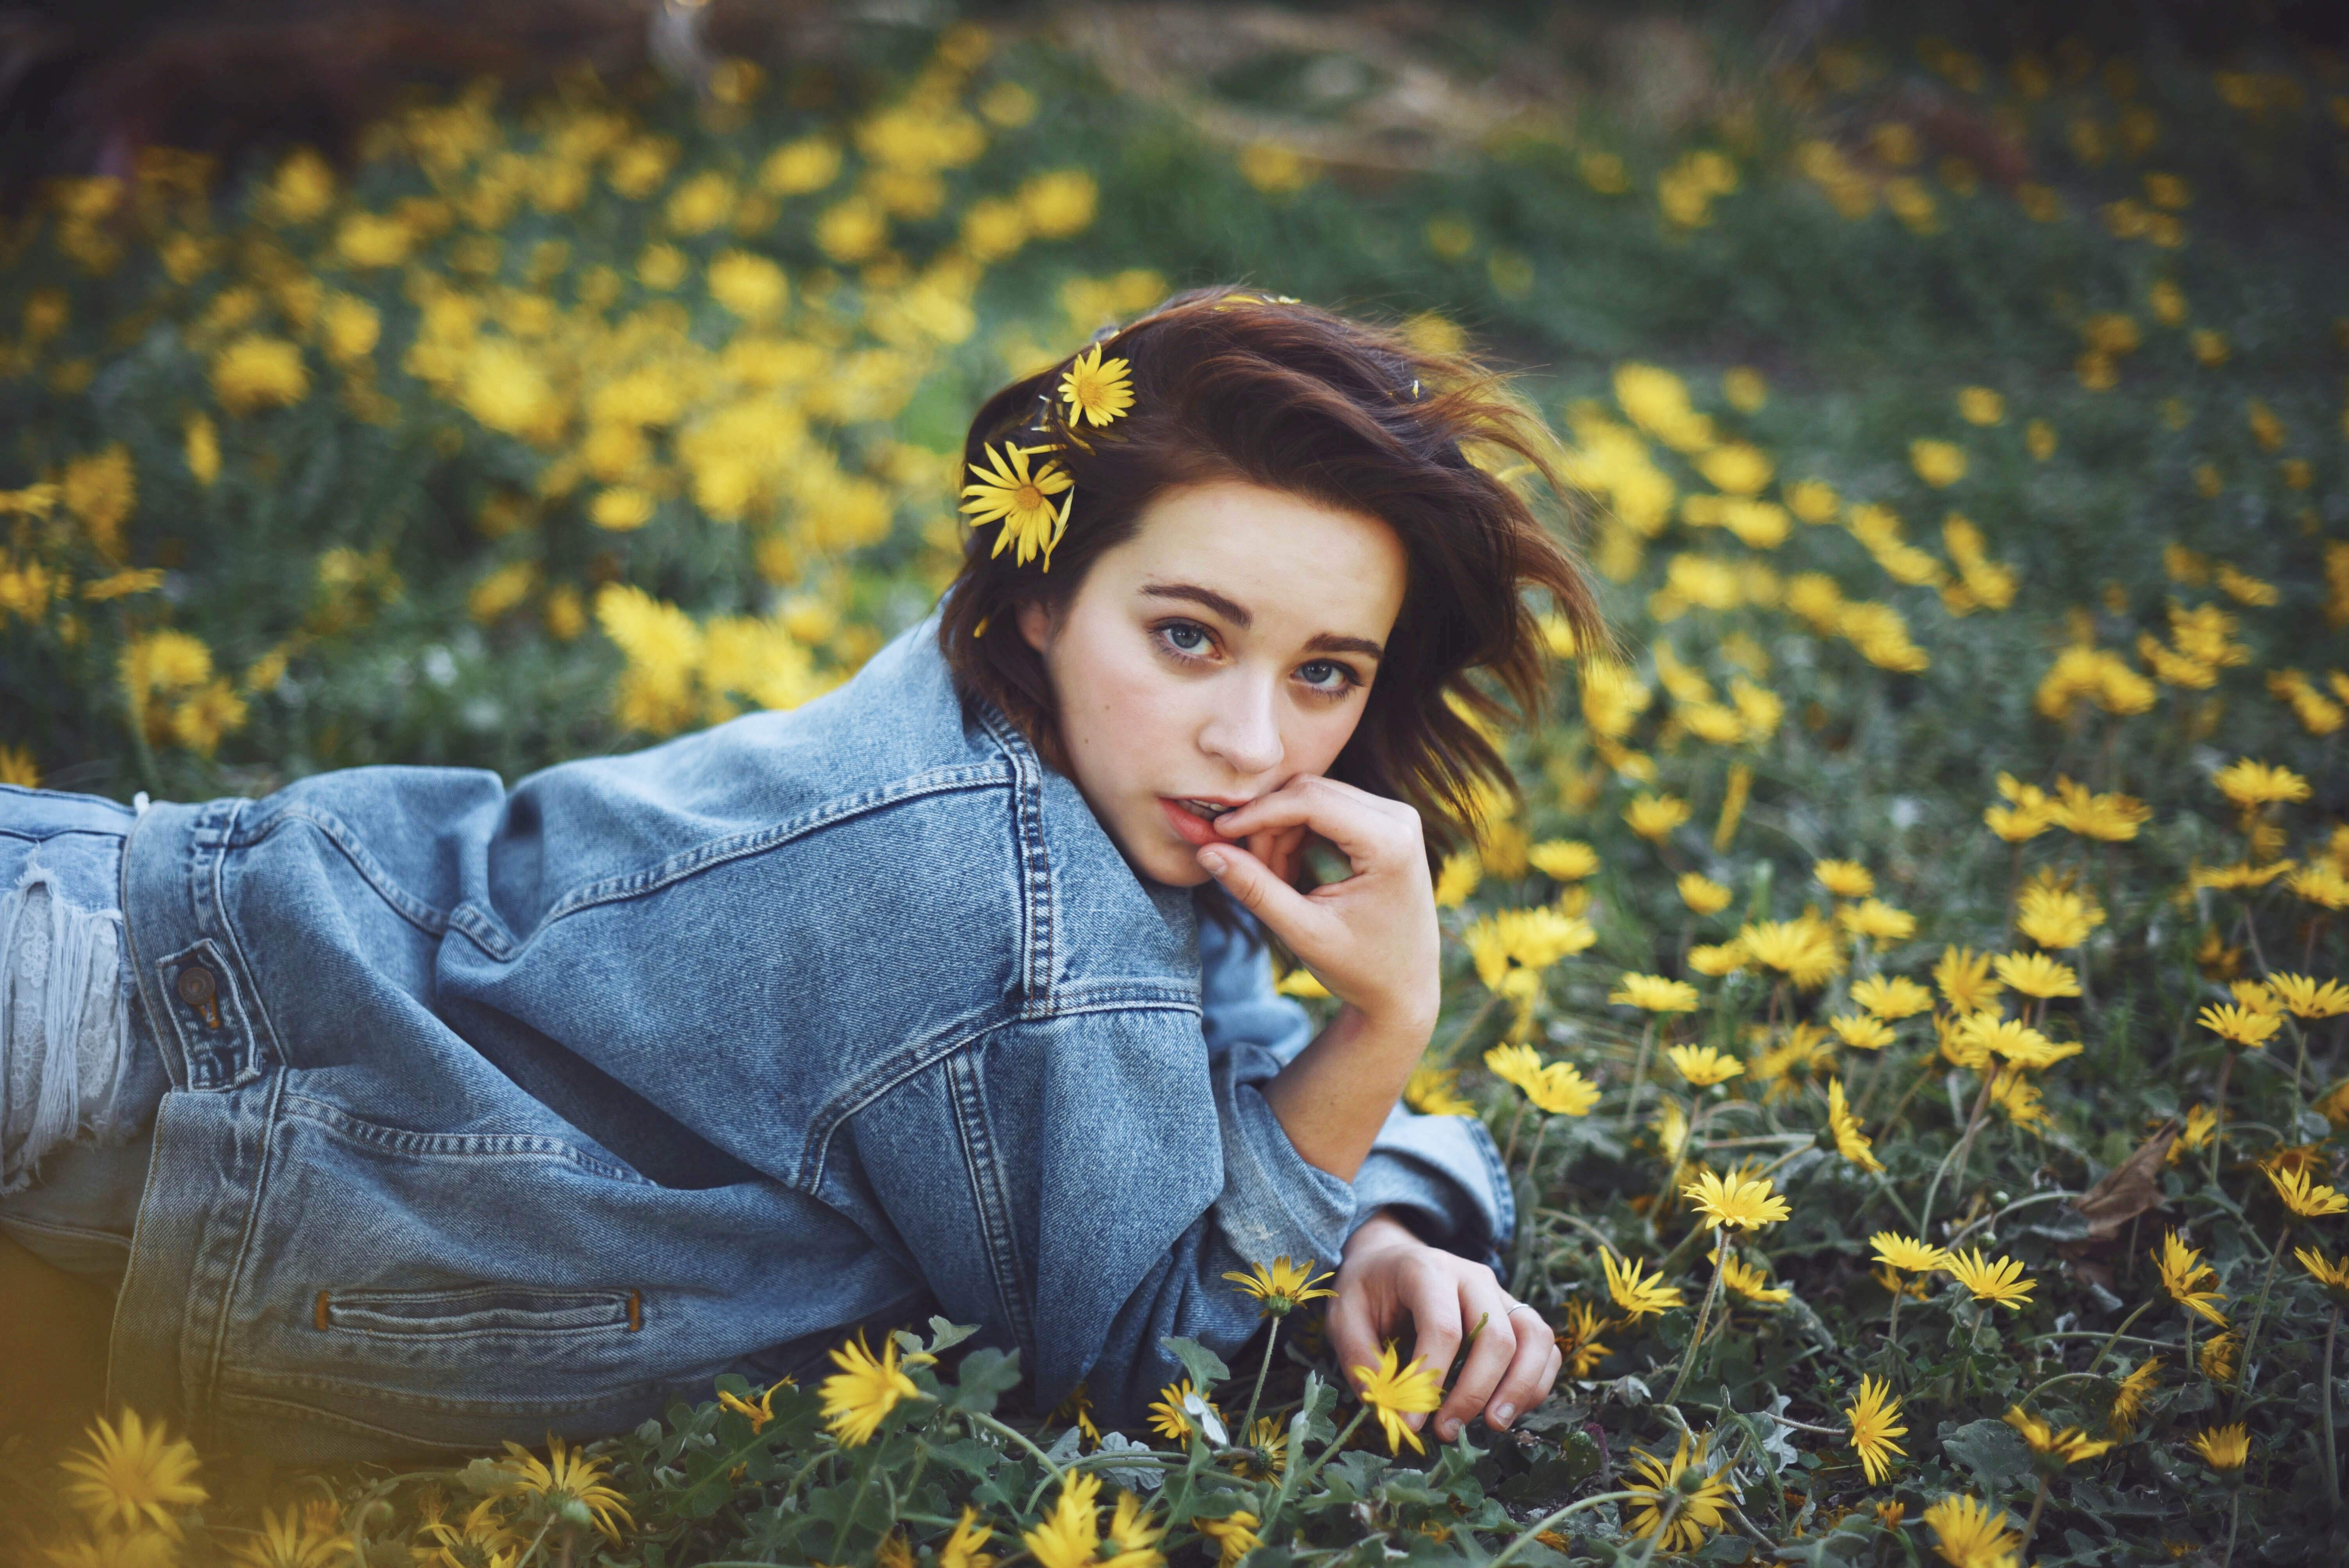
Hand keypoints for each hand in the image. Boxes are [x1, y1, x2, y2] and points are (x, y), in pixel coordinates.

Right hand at [1195, 774, 1437, 1033]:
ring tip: (1272, 881)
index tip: (1218, 833)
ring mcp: (1396, 817)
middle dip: (1268, 826)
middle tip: (1246, 869)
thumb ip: (1256, 890)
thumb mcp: (1304, 932)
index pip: (1310, 801)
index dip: (1258, 813)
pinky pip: (1327, 808)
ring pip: (1315, 797)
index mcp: (1391, 843)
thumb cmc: (1360, 968)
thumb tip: (1207, 850)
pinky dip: (1297, 834)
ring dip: (1281, 832)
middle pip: (1311, 792)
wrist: (1404, 988)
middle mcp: (1399, 818)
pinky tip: (1288, 873)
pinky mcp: (1386, 823)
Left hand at [1328, 1212, 1560, 1440]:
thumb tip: (1387, 1406)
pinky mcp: (1515, 1312)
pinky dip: (1537, 1381)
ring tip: (1494, 1424)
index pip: (1443, 1327)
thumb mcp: (1343, 1316)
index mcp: (1427, 1269)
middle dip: (1475, 1391)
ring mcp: (1500, 1292)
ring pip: (1533, 1337)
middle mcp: (1472, 1276)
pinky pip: (1544, 1346)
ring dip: (1520, 1387)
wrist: (1391, 1259)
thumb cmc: (1368, 1290)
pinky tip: (1508, 1410)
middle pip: (1495, 1335)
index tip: (1413, 1421)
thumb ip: (1358, 1358)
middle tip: (1447, 1431)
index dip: (1431, 1380)